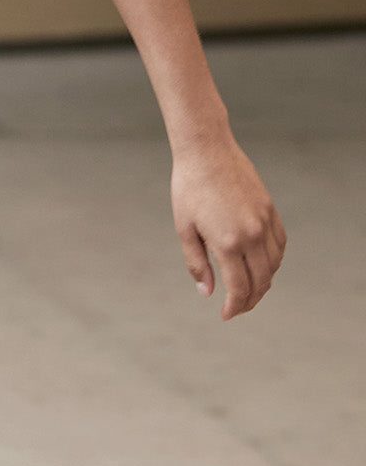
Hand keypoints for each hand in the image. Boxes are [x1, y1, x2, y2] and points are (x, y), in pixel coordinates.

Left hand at [171, 131, 286, 319]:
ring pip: (273, 265)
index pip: (240, 289)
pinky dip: (274, 260)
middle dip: (250, 301)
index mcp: (227, 243)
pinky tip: (261, 264)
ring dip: (264, 282)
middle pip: (261, 282)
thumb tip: (208, 292)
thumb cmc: (189, 188)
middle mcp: (251, 235)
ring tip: (249, 288)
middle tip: (236, 307)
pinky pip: (280, 244)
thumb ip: (197, 263)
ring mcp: (264, 222)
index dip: (234, 307)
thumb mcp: (184, 228)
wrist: (206, 150)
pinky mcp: (270, 209)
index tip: (226, 314)